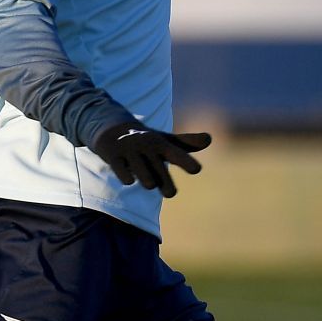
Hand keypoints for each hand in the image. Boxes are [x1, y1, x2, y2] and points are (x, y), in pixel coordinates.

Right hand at [90, 125, 211, 196]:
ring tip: (149, 184)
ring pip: (141, 171)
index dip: (186, 161)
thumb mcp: (165, 140)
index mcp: (161, 144)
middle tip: (170, 193)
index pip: (176, 153)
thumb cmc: (145, 139)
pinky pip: (121, 170)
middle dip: (166, 182)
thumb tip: (210, 139)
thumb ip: (187, 143)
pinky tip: (129, 180)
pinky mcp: (113, 156)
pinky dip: (126, 176)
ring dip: (147, 179)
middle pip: (159, 168)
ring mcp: (129, 150)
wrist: (112, 127)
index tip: (196, 169)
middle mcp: (147, 146)